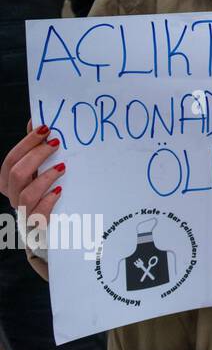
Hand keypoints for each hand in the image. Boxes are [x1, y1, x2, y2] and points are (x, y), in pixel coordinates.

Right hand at [0, 120, 64, 234]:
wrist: (60, 228)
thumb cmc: (49, 194)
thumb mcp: (43, 169)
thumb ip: (37, 149)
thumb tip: (37, 121)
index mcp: (10, 181)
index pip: (11, 160)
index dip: (27, 143)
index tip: (46, 129)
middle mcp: (13, 196)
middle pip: (15, 173)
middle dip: (36, 155)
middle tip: (56, 144)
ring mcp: (24, 212)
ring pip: (25, 193)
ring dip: (45, 177)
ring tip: (63, 167)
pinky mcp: (36, 227)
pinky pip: (37, 214)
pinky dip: (48, 201)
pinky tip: (60, 190)